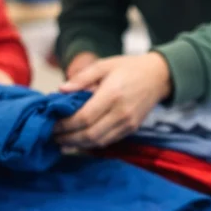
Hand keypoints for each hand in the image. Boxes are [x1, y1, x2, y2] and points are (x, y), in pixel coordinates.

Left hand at [53, 53, 170, 149]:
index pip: (84, 117)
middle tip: (52, 136)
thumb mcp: (104, 65)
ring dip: (77, 145)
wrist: (159, 77)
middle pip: (90, 134)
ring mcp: (128, 124)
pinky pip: (108, 141)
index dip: (65, 125)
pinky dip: (91, 144)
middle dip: (68, 138)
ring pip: (98, 142)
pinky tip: (78, 141)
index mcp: (112, 94)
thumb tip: (60, 91)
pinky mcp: (131, 129)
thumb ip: (81, 78)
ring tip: (61, 142)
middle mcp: (121, 113)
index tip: (51, 124)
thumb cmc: (129, 68)